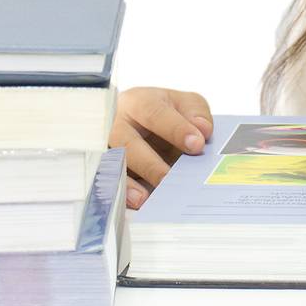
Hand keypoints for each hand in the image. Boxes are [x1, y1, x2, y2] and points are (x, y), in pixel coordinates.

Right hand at [110, 86, 213, 207]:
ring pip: (110, 164)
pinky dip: (119, 193)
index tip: (197, 144)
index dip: (176, 128)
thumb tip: (203, 130)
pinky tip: (134, 202)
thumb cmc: (163, 113)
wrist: (139, 124)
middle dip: (148, 162)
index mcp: (139, 102)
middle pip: (126, 142)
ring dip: (127, 182)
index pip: (154, 113)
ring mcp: (106, 148)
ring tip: (144, 198)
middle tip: (169, 179)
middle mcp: (117, 124)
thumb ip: (196, 113)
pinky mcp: (103, 170)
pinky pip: (106, 183)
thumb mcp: (183, 104)